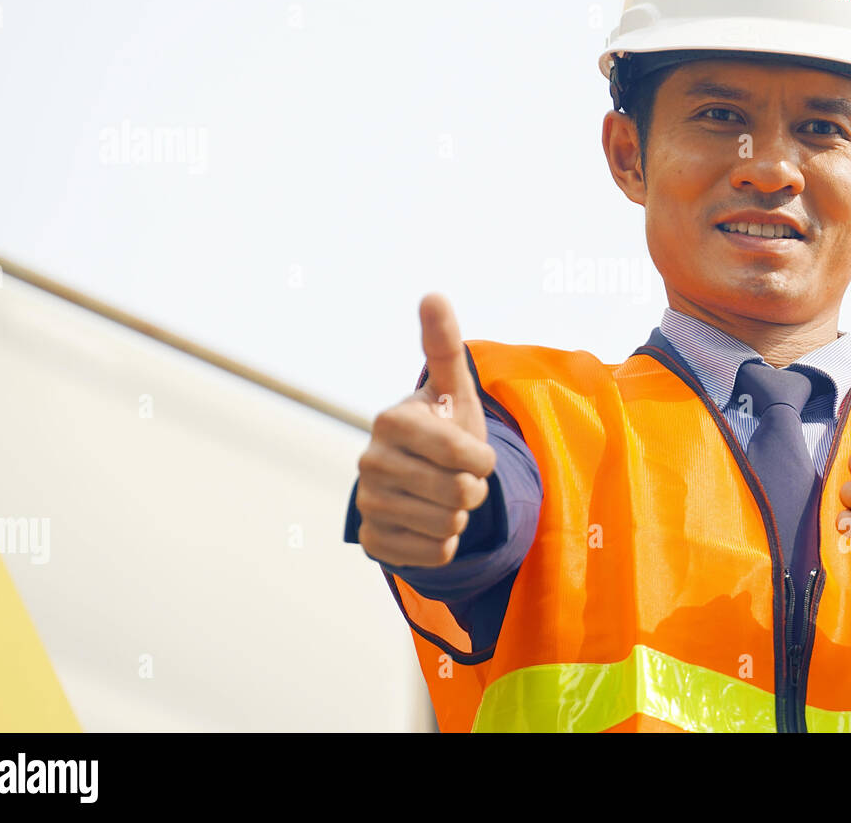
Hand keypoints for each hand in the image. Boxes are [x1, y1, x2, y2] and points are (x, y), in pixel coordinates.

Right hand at [355, 293, 496, 566]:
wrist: (421, 479)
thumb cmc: (444, 428)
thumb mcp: (452, 389)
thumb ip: (444, 345)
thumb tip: (432, 295)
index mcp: (391, 421)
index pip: (462, 454)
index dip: (483, 460)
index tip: (475, 453)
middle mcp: (369, 461)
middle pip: (459, 494)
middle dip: (473, 490)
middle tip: (459, 477)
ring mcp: (367, 503)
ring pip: (448, 526)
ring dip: (460, 516)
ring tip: (444, 496)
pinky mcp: (373, 540)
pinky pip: (434, 555)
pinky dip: (445, 543)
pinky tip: (430, 522)